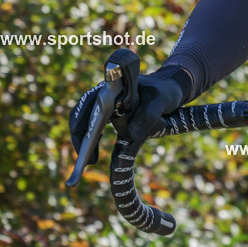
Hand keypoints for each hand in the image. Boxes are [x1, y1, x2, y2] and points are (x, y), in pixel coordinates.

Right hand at [68, 66, 189, 160]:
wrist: (167, 87)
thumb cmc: (163, 91)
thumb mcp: (160, 102)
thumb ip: (147, 116)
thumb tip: (130, 135)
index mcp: (115, 86)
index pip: (92, 100)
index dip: (83, 117)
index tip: (82, 135)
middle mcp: (106, 94)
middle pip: (84, 113)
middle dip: (80, 135)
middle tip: (86, 159)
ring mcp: (106, 105)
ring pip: (86, 122)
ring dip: (84, 140)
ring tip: (89, 160)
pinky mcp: (110, 116)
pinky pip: (96, 129)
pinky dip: (92, 141)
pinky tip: (94, 155)